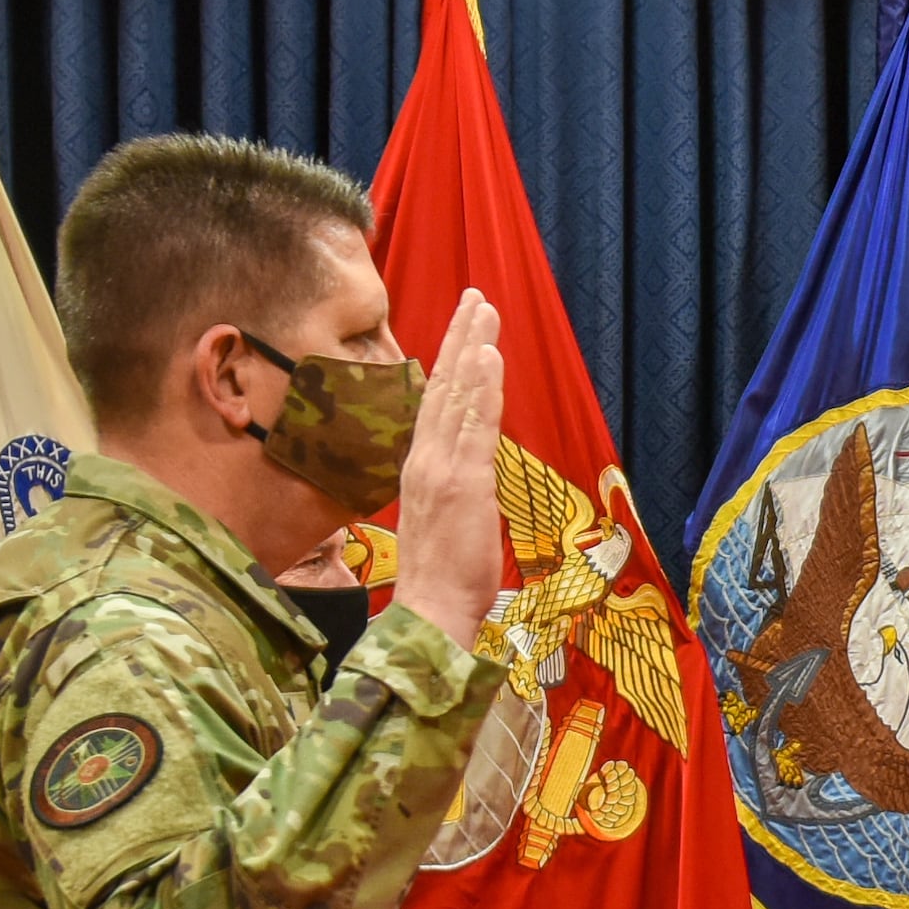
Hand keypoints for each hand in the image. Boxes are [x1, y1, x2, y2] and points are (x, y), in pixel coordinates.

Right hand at [389, 291, 510, 650]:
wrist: (430, 611)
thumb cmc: (440, 576)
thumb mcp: (444, 520)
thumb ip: (455, 487)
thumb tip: (471, 472)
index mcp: (420, 467)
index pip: (435, 403)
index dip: (448, 362)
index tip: (462, 329)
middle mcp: (425, 459)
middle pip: (443, 386)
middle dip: (459, 338)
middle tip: (475, 297)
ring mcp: (442, 468)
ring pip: (457, 396)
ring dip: (472, 349)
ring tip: (483, 310)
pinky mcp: (463, 483)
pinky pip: (475, 426)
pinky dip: (482, 388)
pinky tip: (488, 356)